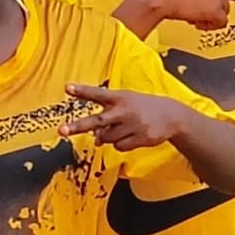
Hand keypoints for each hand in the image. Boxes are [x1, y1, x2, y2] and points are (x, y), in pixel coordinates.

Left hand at [64, 83, 194, 150]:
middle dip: (78, 126)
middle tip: (62, 131)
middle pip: (97, 121)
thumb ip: (108, 118)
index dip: (82, 91)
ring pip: (107, 138)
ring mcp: (132, 125)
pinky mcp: (141, 138)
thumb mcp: (126, 104)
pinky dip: (121, 144)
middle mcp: (124, 111)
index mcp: (120, 98)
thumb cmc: (143, 107)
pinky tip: (131, 136)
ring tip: (123, 128)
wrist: (172, 115)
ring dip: (109, 137)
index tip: (67, 88)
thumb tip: (97, 140)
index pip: (97, 94)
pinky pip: (120, 147)